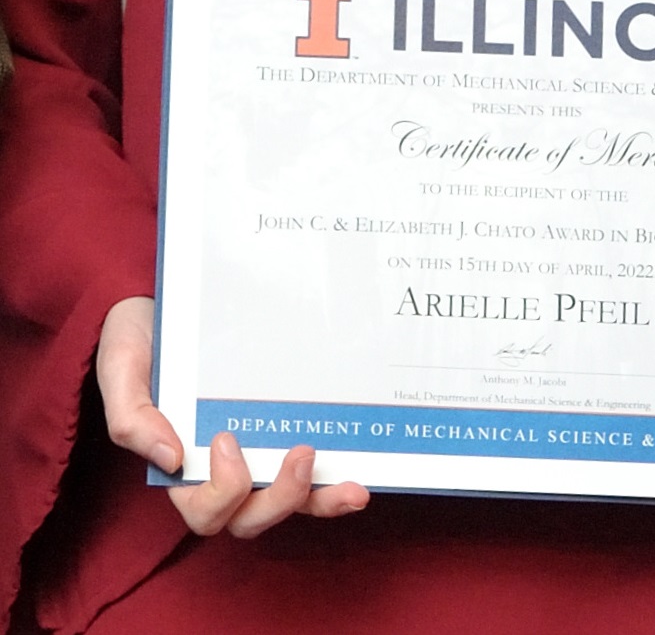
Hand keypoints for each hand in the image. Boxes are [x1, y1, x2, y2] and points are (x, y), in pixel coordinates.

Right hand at [97, 296, 369, 534]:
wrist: (171, 304)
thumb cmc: (144, 341)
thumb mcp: (123, 371)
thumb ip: (134, 419)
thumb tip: (172, 461)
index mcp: (182, 468)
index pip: (205, 509)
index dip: (222, 490)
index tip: (225, 438)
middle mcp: (222, 471)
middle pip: (250, 518)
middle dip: (280, 499)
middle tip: (302, 453)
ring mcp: (258, 455)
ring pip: (287, 504)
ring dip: (321, 502)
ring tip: (353, 488)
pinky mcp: (284, 431)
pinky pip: (310, 475)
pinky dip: (332, 484)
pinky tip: (360, 474)